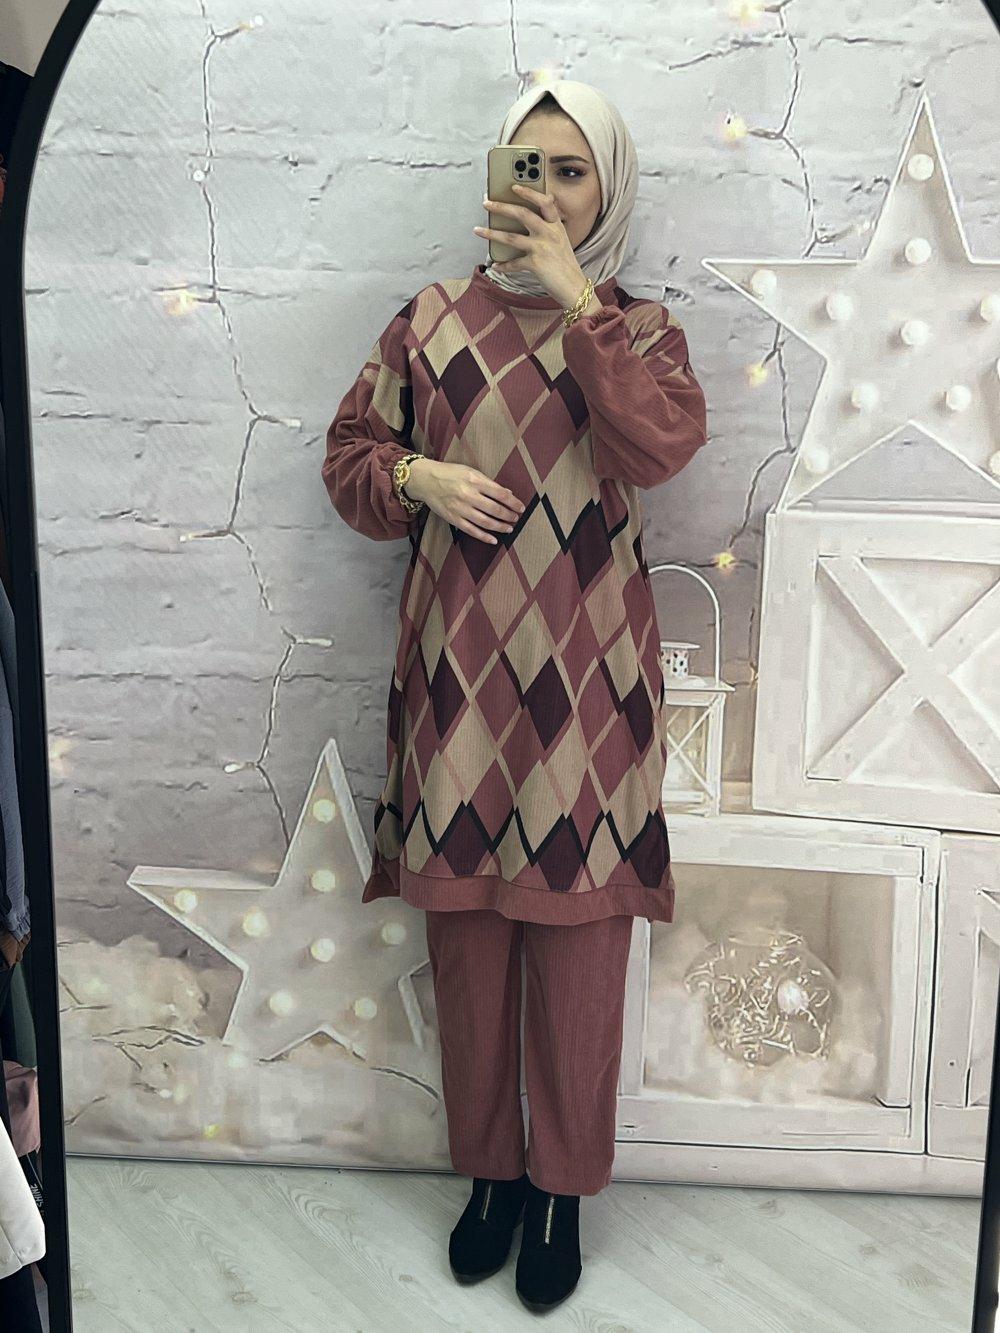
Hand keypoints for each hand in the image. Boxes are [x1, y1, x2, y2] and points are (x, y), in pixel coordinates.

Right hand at [403, 458, 524, 543]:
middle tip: (516, 519)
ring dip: (500, 527)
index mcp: (475, 480)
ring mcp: (460, 509)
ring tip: (509, 528)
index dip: (513, 502)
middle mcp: (468, 495)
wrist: (425, 480)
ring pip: (485, 522)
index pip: (500, 494)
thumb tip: (507, 493)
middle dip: (509, 516)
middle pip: (495, 509)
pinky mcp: (453, 519)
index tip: (521, 507)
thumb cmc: (450, 473)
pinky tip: (494, 540)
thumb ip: (488, 483)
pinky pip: (472, 530)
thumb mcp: (470, 471)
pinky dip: (484, 537)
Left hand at [473, 184, 590, 308]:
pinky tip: (495, 265)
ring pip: (511, 237)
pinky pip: (514, 263)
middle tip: (486, 203)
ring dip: (491, 233)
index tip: (514, 186)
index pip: (544, 202)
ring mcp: (542, 248)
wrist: (574, 287)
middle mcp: (550, 233)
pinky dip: (503, 266)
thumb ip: (547, 227)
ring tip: (478, 230)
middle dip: (501, 207)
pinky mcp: (536, 264)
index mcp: (556, 225)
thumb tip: (524, 217)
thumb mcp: (560, 241)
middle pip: (522, 214)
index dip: (529, 192)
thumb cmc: (564, 264)